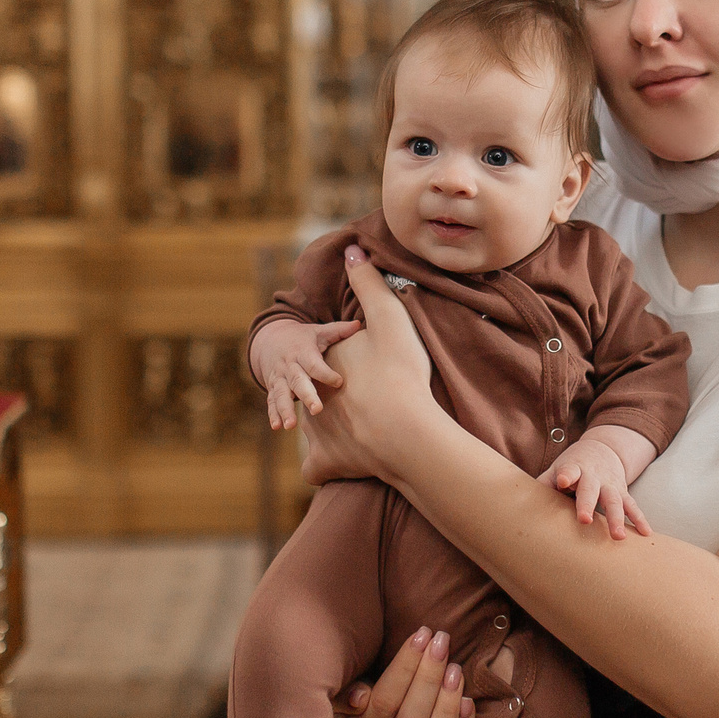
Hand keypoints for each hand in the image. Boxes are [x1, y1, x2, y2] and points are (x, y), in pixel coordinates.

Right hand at [252, 317, 363, 430]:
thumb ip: (338, 330)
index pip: (314, 364)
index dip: (326, 373)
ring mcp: (279, 378)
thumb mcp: (318, 331)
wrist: (270, 339)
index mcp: (303, 352)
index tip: (339, 382)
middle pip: (298, 382)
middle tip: (317, 410)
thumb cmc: (303, 339)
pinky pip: (271, 401)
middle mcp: (289, 366)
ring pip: (281, 394)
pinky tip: (277, 427)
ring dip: (285, 409)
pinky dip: (273, 414)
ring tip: (290, 425)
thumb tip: (358, 324)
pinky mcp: (272, 388)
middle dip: (307, 396)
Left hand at [299, 248, 439, 486]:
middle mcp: (314, 394)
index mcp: (326, 360)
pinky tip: (329, 465)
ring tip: (344, 429)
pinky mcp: (324, 463)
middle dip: (331, 394)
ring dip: (325, 428)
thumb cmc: (401, 374)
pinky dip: (321, 466)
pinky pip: (315, 467)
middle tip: (358, 399)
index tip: (371, 366)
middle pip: (321, 391)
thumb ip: (369, 285)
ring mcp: (315, 432)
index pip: (331, 355)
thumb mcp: (391, 319)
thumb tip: (351, 250)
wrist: (405, 431)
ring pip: (314, 427)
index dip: (351, 359)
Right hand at [331, 626, 475, 717]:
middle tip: (442, 642)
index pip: (382, 702)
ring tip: (455, 669)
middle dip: (429, 679)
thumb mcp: (345, 700)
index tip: (421, 635)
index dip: (404, 667)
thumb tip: (360, 697)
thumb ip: (347, 695)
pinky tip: (468, 701)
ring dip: (447, 706)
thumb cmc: (363, 708)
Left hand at [545, 435, 652, 537]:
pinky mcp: (623, 493)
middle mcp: (594, 476)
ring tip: (618, 537)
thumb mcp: (557, 469)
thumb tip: (523, 503)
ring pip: (615, 501)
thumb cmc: (572, 467)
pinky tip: (646, 534)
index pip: (569, 470)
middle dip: (588, 504)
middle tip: (584, 520)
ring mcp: (610, 485)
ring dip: (617, 518)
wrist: (601, 450)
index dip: (566, 475)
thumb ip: (544, 484)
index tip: (562, 481)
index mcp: (574, 468)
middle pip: (591, 490)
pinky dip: (640, 520)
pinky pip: (632, 507)